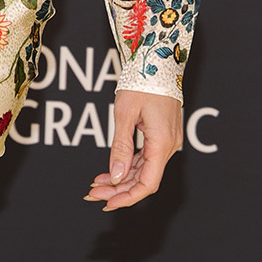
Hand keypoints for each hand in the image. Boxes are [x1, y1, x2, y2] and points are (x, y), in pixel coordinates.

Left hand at [85, 90, 181, 209]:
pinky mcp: (162, 135)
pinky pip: (146, 157)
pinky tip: (111, 170)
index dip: (127, 197)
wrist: (158, 59)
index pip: (147, 183)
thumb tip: (117, 176)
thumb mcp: (125, 113)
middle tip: (92, 193)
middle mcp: (169, 146)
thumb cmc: (141, 81)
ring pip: (144, 169)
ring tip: (96, 184)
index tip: (107, 203)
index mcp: (162, 143)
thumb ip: (121, 146)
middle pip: (144, 179)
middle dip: (118, 189)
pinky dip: (128, 165)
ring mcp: (167, 141)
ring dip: (122, 179)